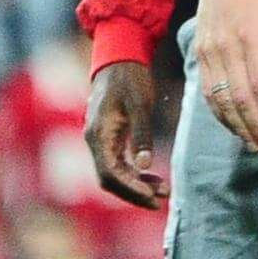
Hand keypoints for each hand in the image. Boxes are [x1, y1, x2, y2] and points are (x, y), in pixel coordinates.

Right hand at [85, 61, 169, 208]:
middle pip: (110, 179)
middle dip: (134, 192)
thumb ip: (141, 135)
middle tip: (160, 200)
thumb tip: (145, 165)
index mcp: (99, 134)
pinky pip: (118, 163)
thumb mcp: (139, 105)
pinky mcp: (109, 138)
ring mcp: (100, 140)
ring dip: (136, 185)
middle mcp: (95, 141)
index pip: (109, 174)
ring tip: (163, 191)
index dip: (130, 189)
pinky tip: (153, 177)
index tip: (151, 196)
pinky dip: (134, 173)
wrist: (120, 58)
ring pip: (114, 173)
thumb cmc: (130, 78)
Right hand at [188, 0, 257, 152]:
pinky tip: (234, 125)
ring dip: (237, 126)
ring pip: (220, 99)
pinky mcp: (200, 54)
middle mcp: (226, 48)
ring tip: (254, 143)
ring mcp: (210, 52)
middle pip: (240, 98)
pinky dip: (220, 113)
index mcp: (250, 36)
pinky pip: (208, 91)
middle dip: (256, 127)